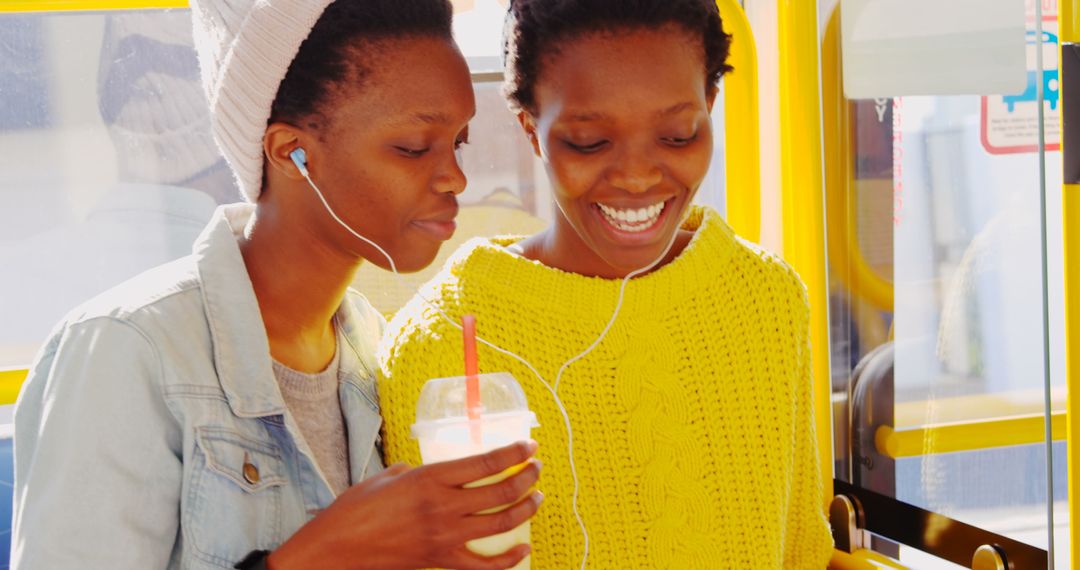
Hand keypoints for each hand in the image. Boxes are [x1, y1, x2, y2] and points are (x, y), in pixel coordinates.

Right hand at [267, 440, 542, 569]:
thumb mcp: (386, 477)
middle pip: (502, 491)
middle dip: (528, 478)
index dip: (514, 453)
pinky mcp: (440, 563)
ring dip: (526, 509)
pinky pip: (485, 566)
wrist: (334, 551)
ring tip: (536, 498)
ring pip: (501, 524)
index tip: (529, 447)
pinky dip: (510, 558)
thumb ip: (416, 472)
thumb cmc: (354, 511)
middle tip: (536, 470)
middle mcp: (443, 507)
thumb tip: (429, 471)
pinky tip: (523, 548)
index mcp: (430, 478)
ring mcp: (444, 538)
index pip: (486, 461)